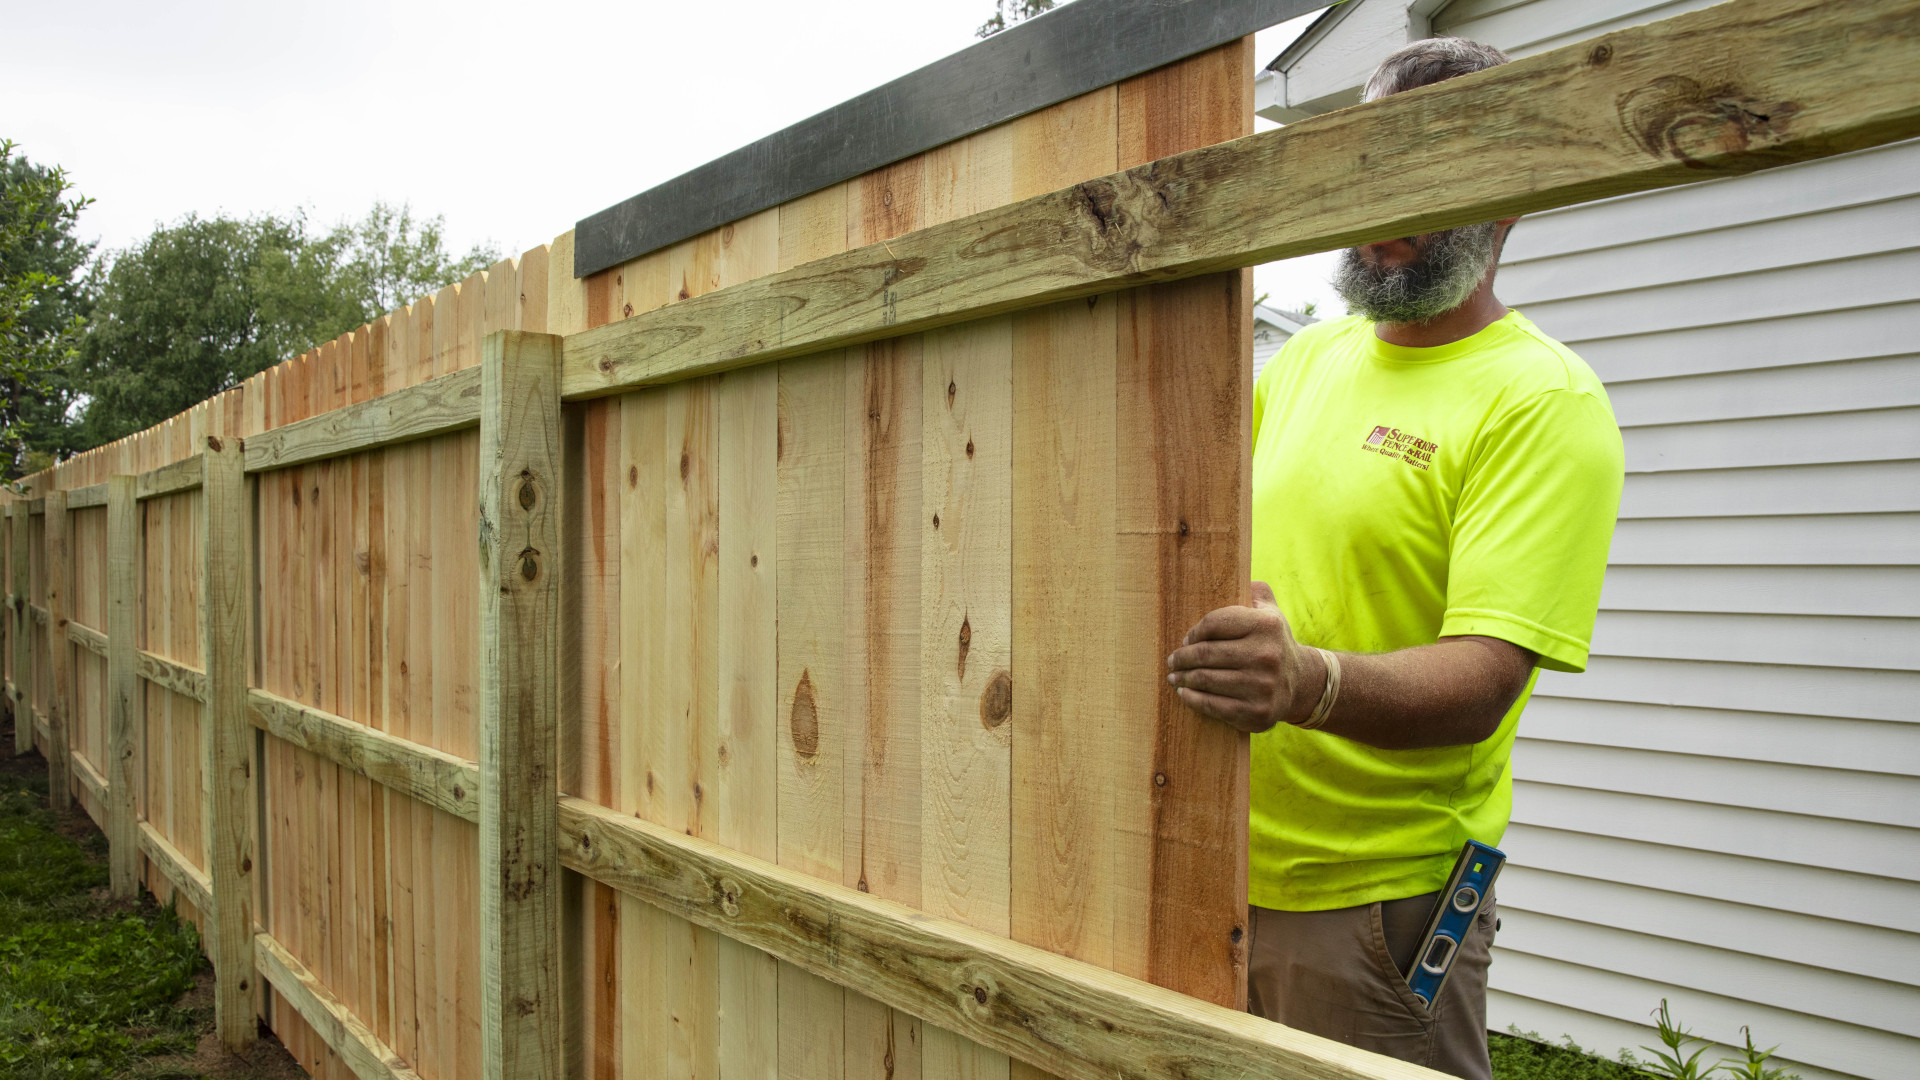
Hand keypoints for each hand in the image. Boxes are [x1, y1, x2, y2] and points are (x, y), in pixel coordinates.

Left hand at [1165, 581, 1322, 732]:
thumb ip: (1254, 591)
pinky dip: (1193, 699)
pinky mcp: (1257, 712)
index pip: (1214, 623)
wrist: (1301, 683)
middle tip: (1172, 660)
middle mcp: (1266, 655)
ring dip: (1183, 678)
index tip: (1185, 639)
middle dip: (1182, 657)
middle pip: (1206, 653)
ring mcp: (1262, 686)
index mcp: (1266, 625)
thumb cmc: (1273, 642)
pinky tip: (1185, 693)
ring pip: (1206, 679)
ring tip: (1174, 676)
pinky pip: (1214, 705)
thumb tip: (1236, 574)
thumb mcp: (1271, 612)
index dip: (1194, 631)